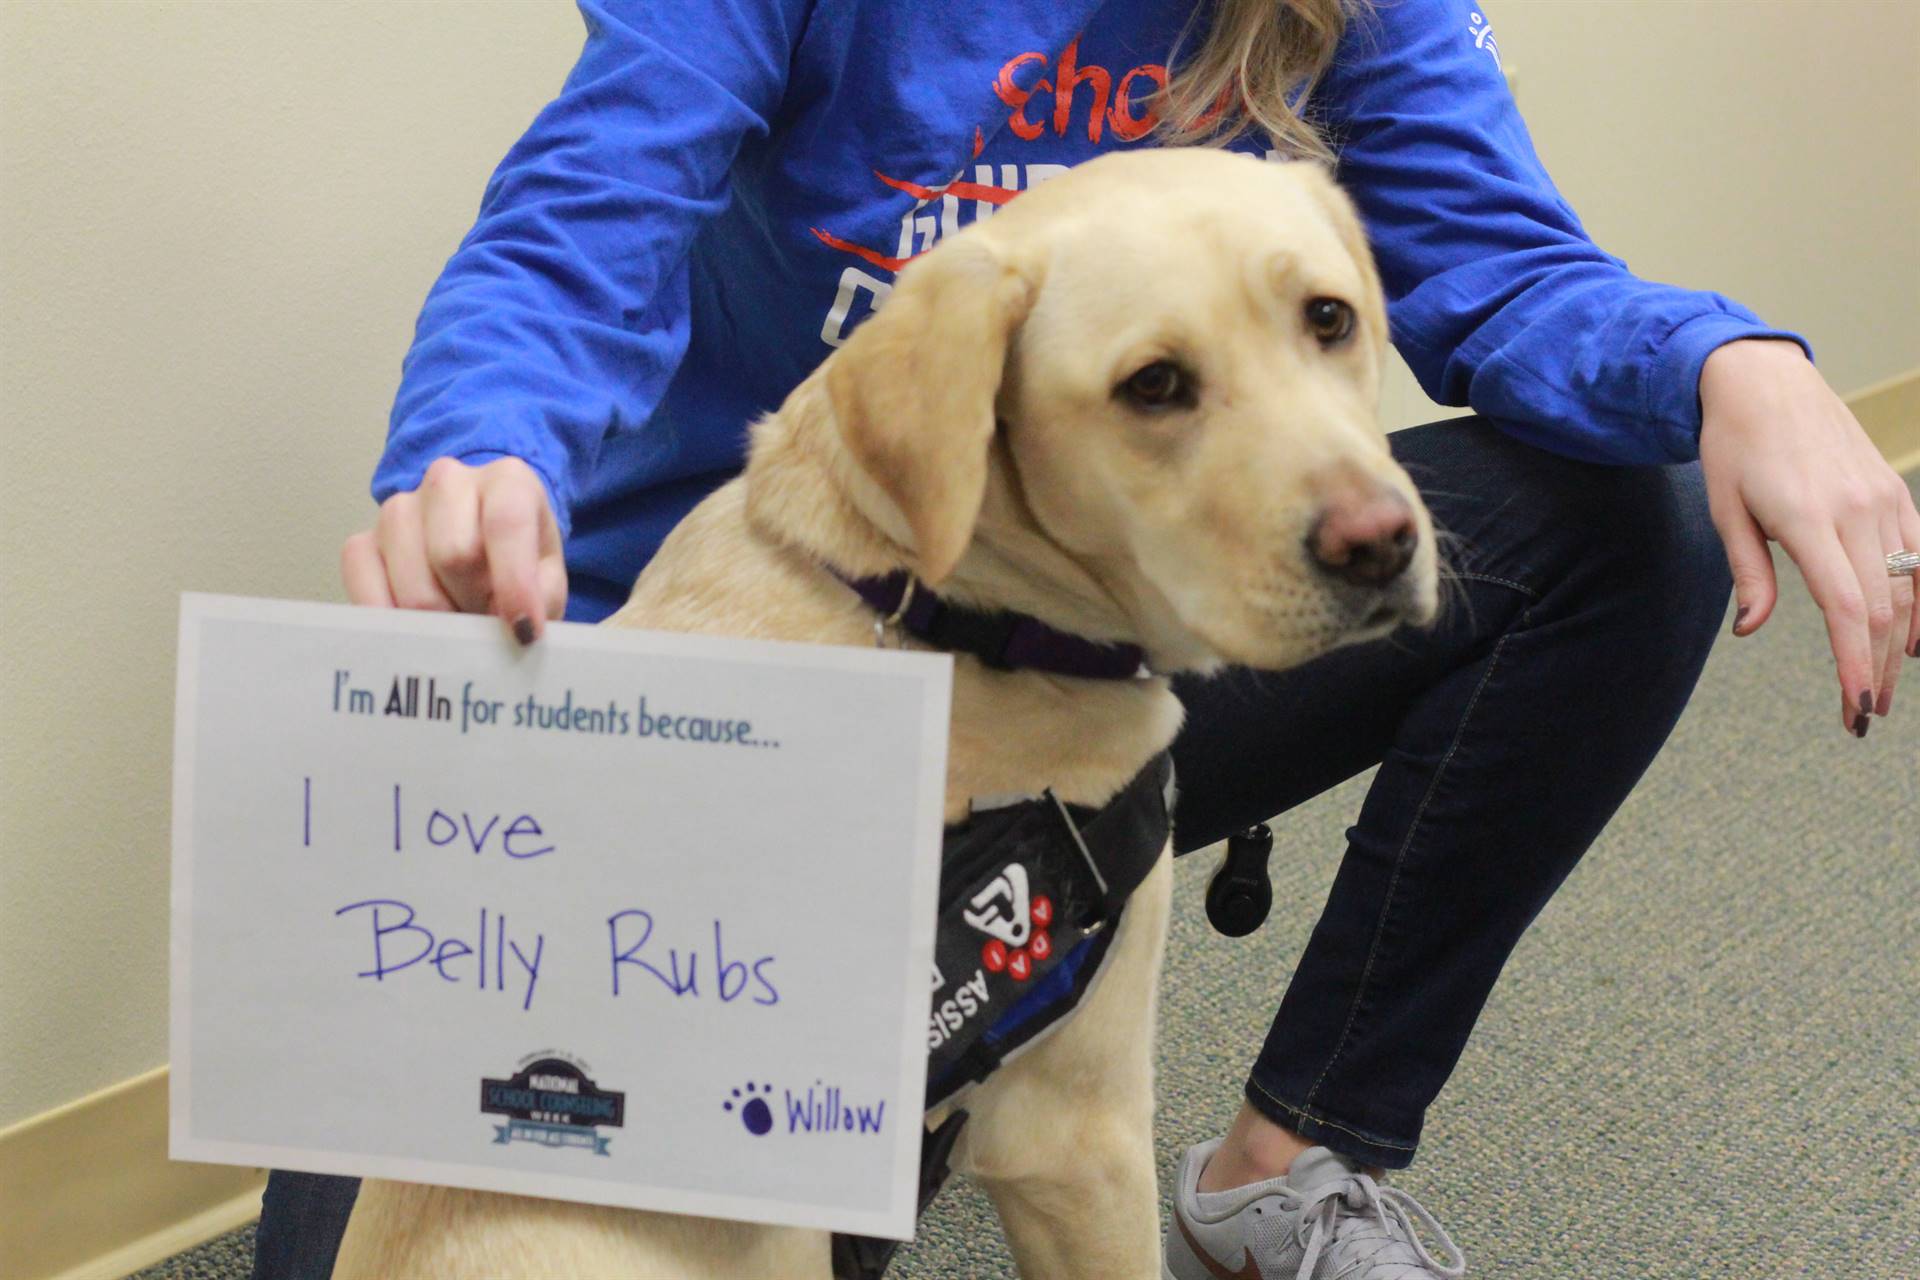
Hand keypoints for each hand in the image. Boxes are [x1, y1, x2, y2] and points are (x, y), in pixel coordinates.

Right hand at [340, 456, 567, 641]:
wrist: (484, 550)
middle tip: (487, 618)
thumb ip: (541, 599)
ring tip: (458, 617)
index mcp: (508, 480)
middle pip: (453, 555)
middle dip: (474, 603)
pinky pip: (364, 586)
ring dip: (439, 618)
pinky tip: (417, 628)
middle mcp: (447, 480)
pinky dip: (393, 620)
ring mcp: (398, 509)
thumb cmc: (521, 564)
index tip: (524, 630)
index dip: (514, 582)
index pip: (505, 523)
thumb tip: (515, 629)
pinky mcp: (362, 542)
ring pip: (412, 583)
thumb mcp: (548, 580)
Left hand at [1699, 339, 1919, 735]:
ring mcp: (1884, 501)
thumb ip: (1746, 573)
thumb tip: (1750, 630)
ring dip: (1899, 646)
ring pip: (1910, 588)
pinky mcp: (1895, 493)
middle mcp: (1857, 511)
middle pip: (1884, 608)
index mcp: (1808, 518)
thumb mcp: (1724, 509)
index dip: (1855, 663)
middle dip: (1876, 669)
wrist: (1766, 382)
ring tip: (1880, 688)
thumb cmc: (1734, 447)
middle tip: (1863, 715)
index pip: (1846, 607)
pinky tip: (1914, 642)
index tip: (1856, 708)